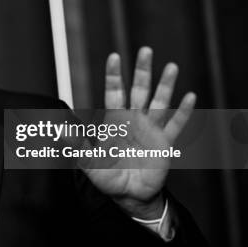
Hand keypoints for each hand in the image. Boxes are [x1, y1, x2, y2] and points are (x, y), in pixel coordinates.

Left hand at [82, 47, 195, 218]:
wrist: (129, 196)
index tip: (114, 56)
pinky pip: (176, 125)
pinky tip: (190, 97)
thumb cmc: (107, 177)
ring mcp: (150, 131)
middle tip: (145, 50)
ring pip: (160, 103)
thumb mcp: (88, 161)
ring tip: (171, 66)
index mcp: (115, 122)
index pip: (114, 93)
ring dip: (165, 85)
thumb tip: (57, 129)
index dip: (115, 75)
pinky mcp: (164, 144)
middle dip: (142, 71)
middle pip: (139, 90)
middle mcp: (134, 121)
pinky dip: (183, 112)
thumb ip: (76, 144)